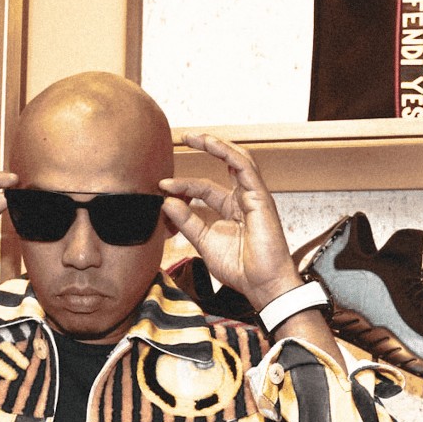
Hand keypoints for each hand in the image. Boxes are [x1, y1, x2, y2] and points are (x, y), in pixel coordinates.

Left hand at [160, 133, 301, 308]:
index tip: (162, 186)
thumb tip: (166, 203)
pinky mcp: (261, 198)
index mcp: (230, 210)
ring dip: (217, 145)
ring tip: (196, 136)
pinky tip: (214, 145)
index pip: (203, 188)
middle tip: (184, 137)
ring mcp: (254, 197)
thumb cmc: (240, 269)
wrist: (261, 285)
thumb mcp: (203, 242)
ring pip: (237, 160)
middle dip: (206, 147)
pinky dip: (229, 155)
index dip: (182, 185)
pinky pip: (245, 169)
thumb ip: (186, 222)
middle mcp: (243, 199)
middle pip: (224, 165)